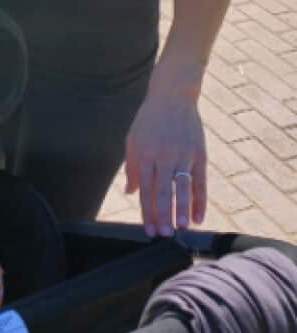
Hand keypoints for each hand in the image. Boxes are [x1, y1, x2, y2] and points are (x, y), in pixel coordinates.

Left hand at [124, 91, 206, 236]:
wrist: (172, 96)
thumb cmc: (149, 120)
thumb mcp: (133, 139)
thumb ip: (132, 167)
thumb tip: (130, 192)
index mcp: (145, 153)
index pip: (145, 188)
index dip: (147, 211)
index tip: (149, 230)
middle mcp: (164, 155)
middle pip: (163, 191)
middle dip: (164, 215)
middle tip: (165, 236)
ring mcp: (183, 154)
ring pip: (183, 188)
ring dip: (183, 210)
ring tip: (182, 229)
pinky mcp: (199, 153)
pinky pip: (200, 181)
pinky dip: (200, 200)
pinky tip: (199, 217)